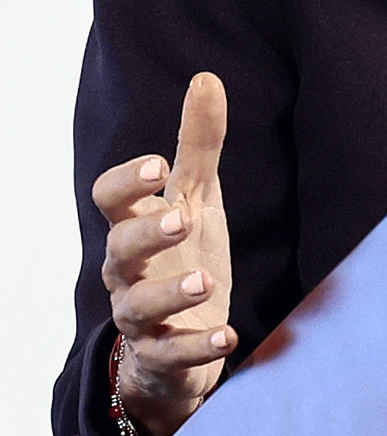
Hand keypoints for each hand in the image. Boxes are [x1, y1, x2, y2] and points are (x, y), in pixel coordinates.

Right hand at [96, 72, 236, 435]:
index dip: (128, 182)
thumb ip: (199, 144)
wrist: (179, 343)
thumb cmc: (182, 256)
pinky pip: (172, 355)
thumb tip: (207, 78)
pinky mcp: (162, 358)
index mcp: (133, 226)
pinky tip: (228, 336)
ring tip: (205, 282)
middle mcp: (127, 272)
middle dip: (147, 234)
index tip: (159, 165)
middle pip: (118, 250)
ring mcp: (141, 319)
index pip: (109, 199)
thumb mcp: (196, 197)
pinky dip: (197, 347)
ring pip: (138, 308)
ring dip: (171, 295)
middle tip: (183, 219)